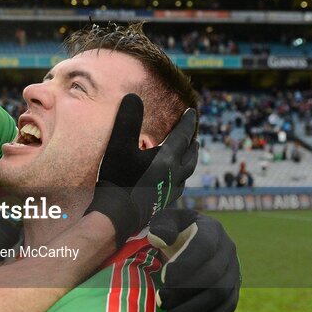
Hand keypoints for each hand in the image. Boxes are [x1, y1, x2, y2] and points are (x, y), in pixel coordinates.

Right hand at [86, 96, 198, 246]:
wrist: (117, 215)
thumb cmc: (118, 178)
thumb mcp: (119, 144)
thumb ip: (127, 119)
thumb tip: (133, 96)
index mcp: (167, 157)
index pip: (183, 135)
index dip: (187, 122)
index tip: (191, 112)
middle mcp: (174, 173)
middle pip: (190, 155)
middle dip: (193, 143)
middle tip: (194, 136)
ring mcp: (170, 190)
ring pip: (187, 172)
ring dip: (190, 160)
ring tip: (188, 155)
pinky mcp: (163, 203)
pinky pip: (179, 186)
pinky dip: (181, 176)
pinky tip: (173, 179)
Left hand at [146, 208, 239, 311]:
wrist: (191, 238)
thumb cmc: (173, 230)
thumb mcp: (165, 220)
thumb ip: (162, 225)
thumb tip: (162, 239)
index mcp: (212, 229)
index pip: (203, 247)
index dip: (186, 264)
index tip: (164, 278)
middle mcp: (228, 249)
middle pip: (212, 275)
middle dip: (185, 292)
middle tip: (161, 302)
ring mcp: (234, 270)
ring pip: (221, 294)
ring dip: (196, 310)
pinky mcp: (234, 288)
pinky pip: (229, 307)